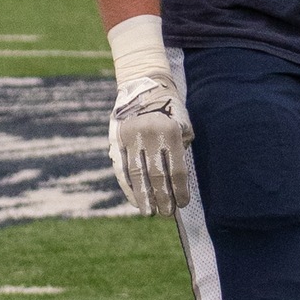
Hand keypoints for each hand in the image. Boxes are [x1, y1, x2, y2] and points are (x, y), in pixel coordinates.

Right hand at [104, 14, 192, 216]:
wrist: (144, 84)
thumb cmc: (170, 107)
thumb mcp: (183, 122)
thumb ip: (181, 147)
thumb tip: (178, 181)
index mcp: (170, 131)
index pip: (176, 168)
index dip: (179, 189)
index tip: (183, 204)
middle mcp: (148, 135)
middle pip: (156, 174)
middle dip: (162, 197)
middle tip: (167, 214)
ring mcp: (129, 138)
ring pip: (137, 174)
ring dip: (144, 196)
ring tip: (150, 213)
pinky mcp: (116, 140)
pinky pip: (121, 169)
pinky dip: (128, 186)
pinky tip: (135, 200)